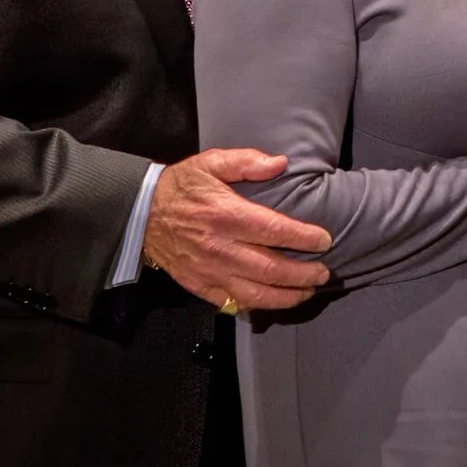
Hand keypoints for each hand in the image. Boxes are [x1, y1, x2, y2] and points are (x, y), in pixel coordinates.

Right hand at [143, 148, 333, 311]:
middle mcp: (221, 248)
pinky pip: (233, 303)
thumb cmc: (181, 187)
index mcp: (227, 215)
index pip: (275, 231)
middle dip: (304, 274)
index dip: (304, 238)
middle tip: (323, 272)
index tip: (324, 240)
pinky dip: (257, 305)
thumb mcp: (211, 163)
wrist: (141, 215)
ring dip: (287, 296)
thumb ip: (246, 161)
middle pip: (272, 269)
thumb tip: (280, 163)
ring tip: (307, 291)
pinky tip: (274, 300)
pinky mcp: (200, 286)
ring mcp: (210, 271)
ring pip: (256, 293)